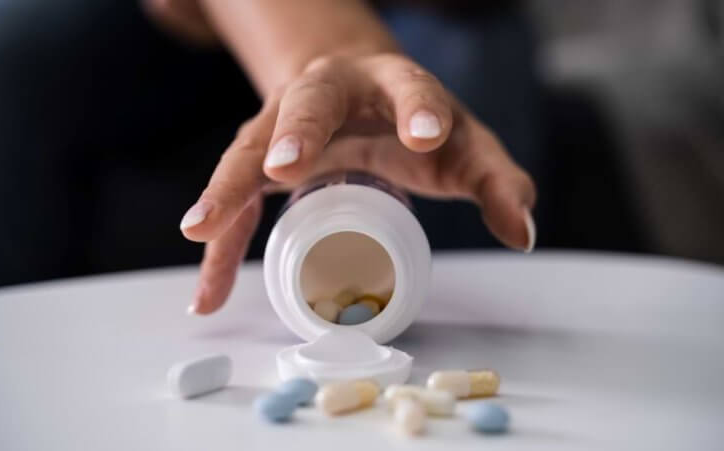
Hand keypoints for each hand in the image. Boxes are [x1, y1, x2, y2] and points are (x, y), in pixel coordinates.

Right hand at [179, 53, 536, 314]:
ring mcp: (288, 123)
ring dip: (228, 186)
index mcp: (393, 82)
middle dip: (298, 132)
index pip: (410, 87)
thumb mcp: (464, 144)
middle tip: (286, 165)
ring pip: (250, 147)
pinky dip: (220, 246)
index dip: (419, 109)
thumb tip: (522, 234)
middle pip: (308, 103)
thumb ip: (496, 182)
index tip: (426, 137)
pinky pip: (238, 203)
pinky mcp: (263, 160)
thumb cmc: (417, 121)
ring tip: (201, 227)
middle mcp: (331, 93)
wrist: (358, 92)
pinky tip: (208, 295)